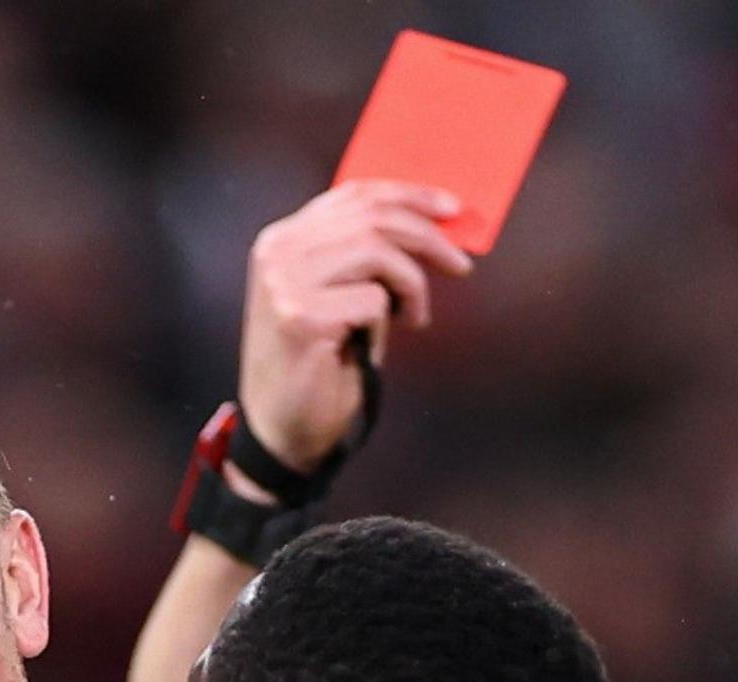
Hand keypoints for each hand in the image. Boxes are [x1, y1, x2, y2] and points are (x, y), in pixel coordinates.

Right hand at [235, 180, 470, 483]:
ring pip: (378, 254)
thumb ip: (361, 255)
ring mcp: (285, 284)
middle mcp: (278, 253)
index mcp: (283, 240)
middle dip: (428, 240)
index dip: (409, 196)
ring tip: (414, 316)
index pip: (354, 195)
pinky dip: (385, 323)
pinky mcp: (301, 318)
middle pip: (372, 219)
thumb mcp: (334, 294)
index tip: (451, 210)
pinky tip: (370, 346)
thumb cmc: (317, 363)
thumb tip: (431, 226)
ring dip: (412, 287)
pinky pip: (373, 300)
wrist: (283, 429)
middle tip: (460, 266)